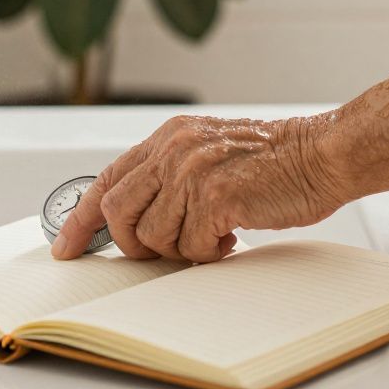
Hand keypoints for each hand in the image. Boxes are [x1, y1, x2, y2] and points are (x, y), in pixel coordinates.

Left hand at [50, 115, 349, 262]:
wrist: (321, 154)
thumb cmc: (272, 161)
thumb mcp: (207, 152)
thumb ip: (168, 175)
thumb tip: (132, 220)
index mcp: (167, 137)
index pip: (106, 180)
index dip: (81, 219)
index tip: (67, 246)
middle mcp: (173, 149)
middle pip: (117, 212)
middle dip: (133, 244)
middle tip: (161, 252)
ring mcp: (192, 172)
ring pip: (154, 237)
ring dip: (182, 248)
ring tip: (213, 233)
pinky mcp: (215, 197)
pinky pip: (191, 247)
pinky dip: (210, 251)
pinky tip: (232, 233)